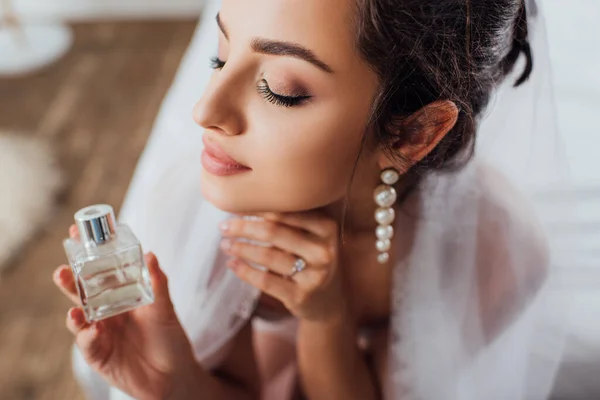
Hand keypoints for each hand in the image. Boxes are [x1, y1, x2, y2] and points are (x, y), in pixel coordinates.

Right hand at [53, 226, 199, 399]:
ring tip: (74, 307)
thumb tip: (150, 254)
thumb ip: (157, 283)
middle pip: (81, 292)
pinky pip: (87, 344)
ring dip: (72, 309)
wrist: (174, 375)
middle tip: (63, 270)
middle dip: (69, 280)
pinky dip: (87, 336)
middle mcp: (106, 312)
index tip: (77, 235)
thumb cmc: (170, 338)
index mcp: (120, 296)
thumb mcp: (165, 308)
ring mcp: (100, 333)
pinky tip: (92, 330)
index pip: (99, 272)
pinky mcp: (98, 354)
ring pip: (79, 317)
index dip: (87, 255)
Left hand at [219, 212, 346, 322]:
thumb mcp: (311, 238)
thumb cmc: (311, 261)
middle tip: (223, 226)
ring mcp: (314, 275)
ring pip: (267, 256)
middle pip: (273, 232)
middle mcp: (324, 251)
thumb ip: (288, 221)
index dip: (256, 209)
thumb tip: (245, 203)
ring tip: (225, 244)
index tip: (235, 207)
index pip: (285, 212)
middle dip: (243, 228)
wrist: (329, 302)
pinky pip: (265, 281)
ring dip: (240, 248)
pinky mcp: (301, 297)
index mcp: (327, 228)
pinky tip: (232, 264)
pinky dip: (245, 271)